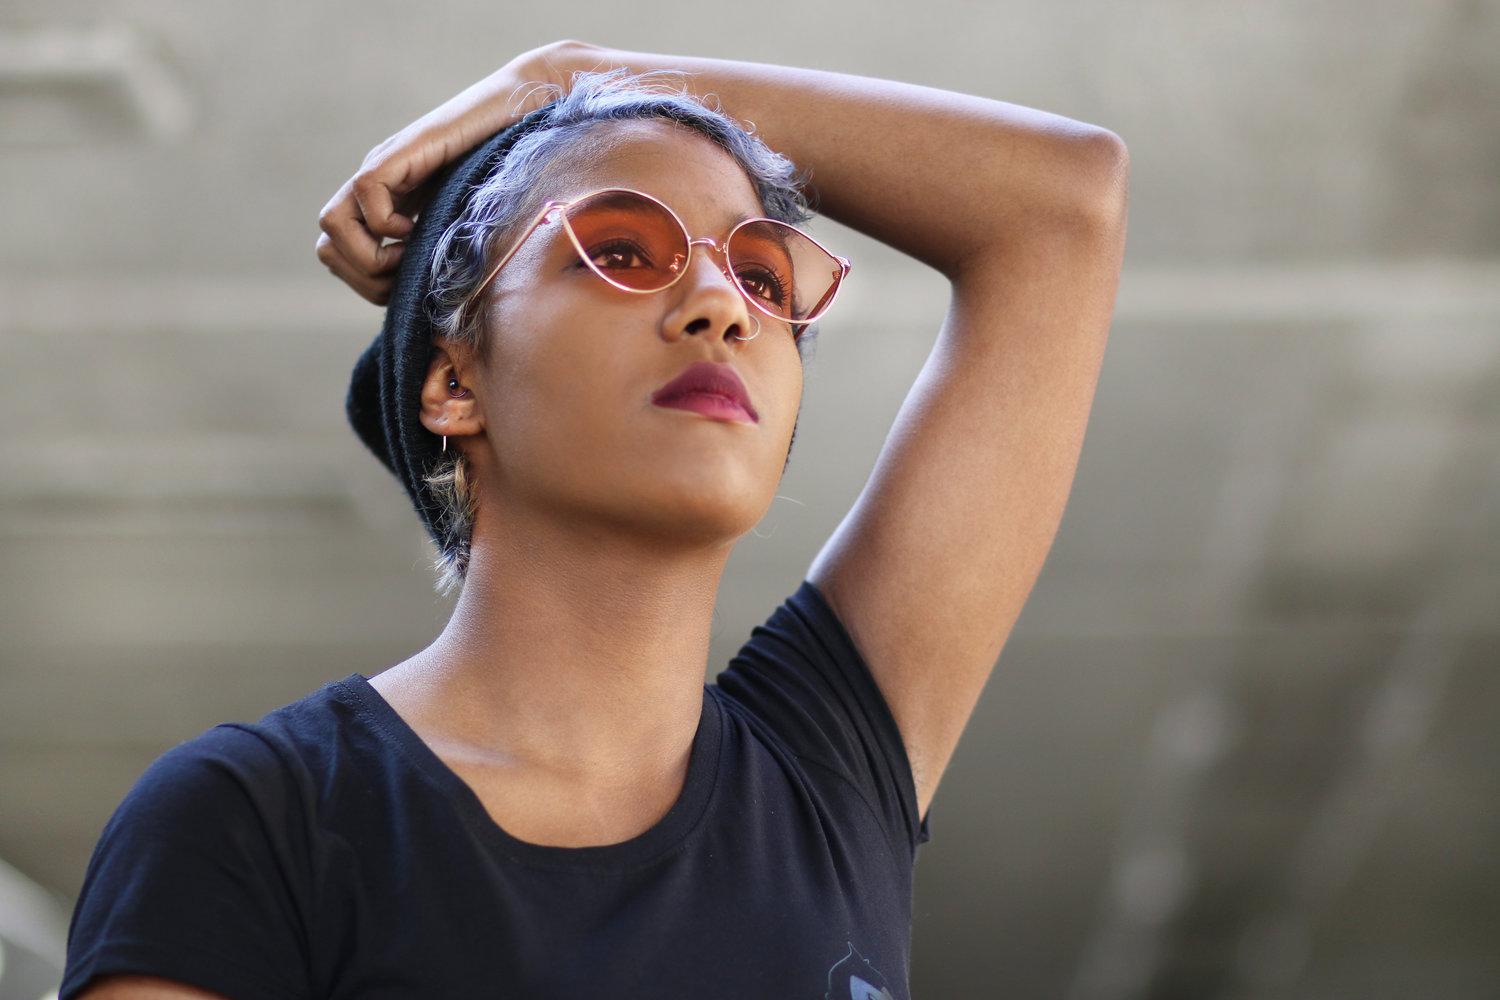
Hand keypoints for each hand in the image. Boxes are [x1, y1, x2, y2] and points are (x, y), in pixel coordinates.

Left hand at [315, 40, 590, 304]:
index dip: (366, 283)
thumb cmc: (509, 171)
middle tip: (408, 274)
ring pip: (331, 223)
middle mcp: (375, 188)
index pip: (338, 255)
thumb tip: (432, 303)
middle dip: (365, 278)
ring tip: (411, 249)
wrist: (525, 112)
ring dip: (370, 255)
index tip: (409, 284)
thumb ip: (441, 253)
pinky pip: (366, 193)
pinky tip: (421, 223)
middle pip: (327, 246)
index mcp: (385, 207)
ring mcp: (383, 169)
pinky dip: (388, 224)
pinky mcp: (400, 153)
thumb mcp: (465, 226)